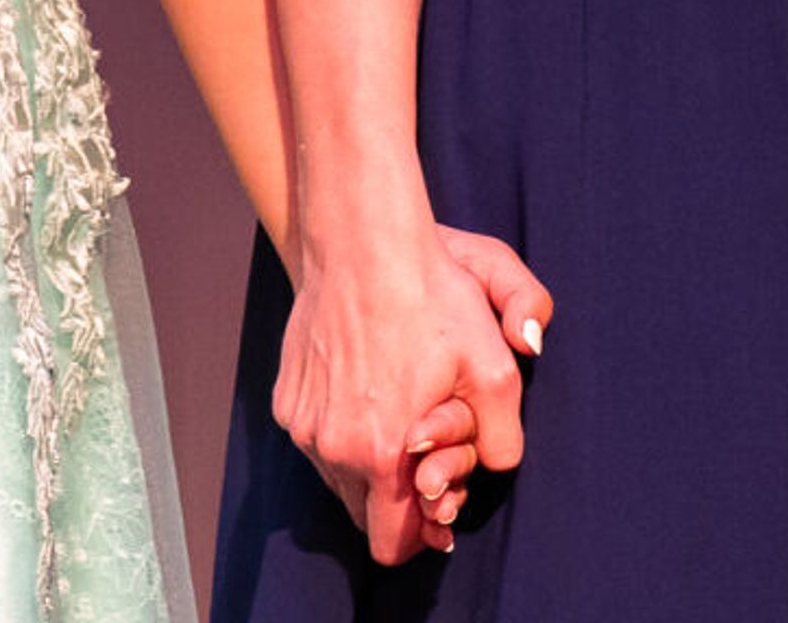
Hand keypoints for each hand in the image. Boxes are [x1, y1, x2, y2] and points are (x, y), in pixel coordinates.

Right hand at [274, 216, 532, 565]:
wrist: (362, 243)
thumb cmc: (431, 300)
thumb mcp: (495, 370)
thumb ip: (502, 442)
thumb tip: (491, 467)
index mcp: (380, 453)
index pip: (390, 543)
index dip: (422, 535)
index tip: (441, 508)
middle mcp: (330, 447)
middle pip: (363, 515)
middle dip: (398, 501)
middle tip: (429, 461)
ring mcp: (301, 423)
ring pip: (338, 478)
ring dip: (369, 466)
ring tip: (400, 417)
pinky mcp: (285, 398)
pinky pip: (317, 441)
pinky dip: (343, 434)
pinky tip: (369, 391)